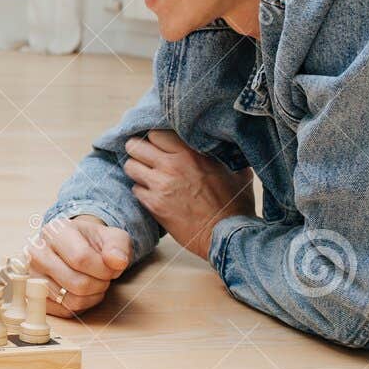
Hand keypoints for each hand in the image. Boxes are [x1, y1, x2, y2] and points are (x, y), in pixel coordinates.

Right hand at [26, 214, 132, 316]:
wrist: (73, 246)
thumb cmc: (91, 242)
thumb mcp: (111, 236)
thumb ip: (118, 247)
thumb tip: (118, 261)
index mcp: (54, 232)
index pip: (81, 259)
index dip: (104, 269)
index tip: (112, 268)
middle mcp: (36, 253)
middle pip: (77, 283)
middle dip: (100, 284)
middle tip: (104, 276)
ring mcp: (32, 276)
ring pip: (71, 300)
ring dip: (92, 296)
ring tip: (94, 282)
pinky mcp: (35, 296)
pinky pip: (65, 311)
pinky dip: (82, 305)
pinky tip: (84, 292)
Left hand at [123, 129, 253, 257]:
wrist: (225, 235)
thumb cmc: (234, 206)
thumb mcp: (238, 173)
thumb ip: (229, 157)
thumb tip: (231, 149)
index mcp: (191, 152)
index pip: (155, 133)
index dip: (156, 139)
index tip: (159, 146)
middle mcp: (172, 165)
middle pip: (135, 146)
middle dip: (138, 151)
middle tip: (145, 158)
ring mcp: (160, 185)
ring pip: (130, 166)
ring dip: (136, 170)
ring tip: (146, 176)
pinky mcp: (154, 205)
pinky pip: (135, 189)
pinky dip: (141, 191)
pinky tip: (153, 195)